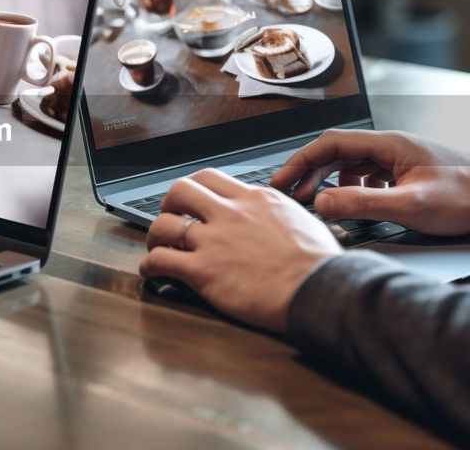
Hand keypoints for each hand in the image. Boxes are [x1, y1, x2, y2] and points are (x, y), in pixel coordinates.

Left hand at [140, 169, 341, 332]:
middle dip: (169, 203)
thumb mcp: (301, 220)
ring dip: (154, 235)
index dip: (195, 188)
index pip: (211, 178)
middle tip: (170, 217)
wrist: (319, 291)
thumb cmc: (318, 264)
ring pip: (164, 224)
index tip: (192, 200)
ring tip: (157, 246)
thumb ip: (277, 212)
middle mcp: (231, 213)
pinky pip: (161, 260)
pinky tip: (152, 271)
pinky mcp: (204, 271)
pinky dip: (150, 265)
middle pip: (181, 189)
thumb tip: (273, 216)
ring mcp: (214, 241)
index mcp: (255, 199)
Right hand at [270, 129, 469, 234]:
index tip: (281, 181)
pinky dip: (353, 190)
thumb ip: (362, 204)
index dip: (300, 162)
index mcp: (388, 145)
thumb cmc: (469, 195)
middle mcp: (392, 147)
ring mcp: (401, 160)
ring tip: (318, 204)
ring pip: (352, 166)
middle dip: (309, 173)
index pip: (329, 144)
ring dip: (331, 183)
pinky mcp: (410, 174)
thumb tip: (322, 204)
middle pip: (336, 153)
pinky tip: (356, 206)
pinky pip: (370, 176)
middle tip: (290, 195)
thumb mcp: (410, 205)